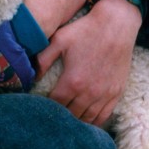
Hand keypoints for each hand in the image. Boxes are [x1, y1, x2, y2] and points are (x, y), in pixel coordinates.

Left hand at [36, 0, 142, 125]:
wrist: (115, 26)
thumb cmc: (85, 31)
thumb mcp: (59, 39)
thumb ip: (43, 59)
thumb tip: (33, 76)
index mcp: (72, 81)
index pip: (55, 105)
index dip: (46, 108)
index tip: (40, 107)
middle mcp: (89, 93)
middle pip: (71, 116)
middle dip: (60, 117)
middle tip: (51, 116)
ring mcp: (104, 95)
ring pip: (87, 120)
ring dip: (76, 122)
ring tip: (66, 121)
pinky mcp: (116, 94)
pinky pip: (103, 116)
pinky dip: (93, 122)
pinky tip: (85, 121)